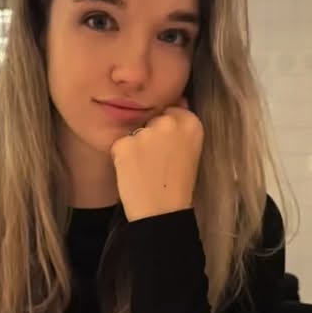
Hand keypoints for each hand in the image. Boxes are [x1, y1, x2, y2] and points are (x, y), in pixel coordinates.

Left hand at [111, 101, 203, 222]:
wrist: (162, 213)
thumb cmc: (178, 185)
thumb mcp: (191, 150)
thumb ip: (182, 124)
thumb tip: (176, 99)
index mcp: (191, 123)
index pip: (171, 110)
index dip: (167, 131)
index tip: (169, 151)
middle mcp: (170, 122)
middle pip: (152, 119)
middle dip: (150, 135)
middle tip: (157, 162)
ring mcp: (146, 132)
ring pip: (135, 132)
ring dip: (135, 146)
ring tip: (145, 169)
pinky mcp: (125, 143)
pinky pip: (119, 144)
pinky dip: (122, 157)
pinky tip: (133, 173)